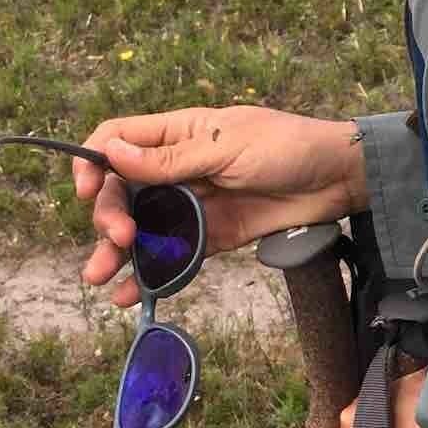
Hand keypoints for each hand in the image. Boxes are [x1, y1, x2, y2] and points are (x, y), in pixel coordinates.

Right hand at [74, 105, 366, 308]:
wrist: (340, 180)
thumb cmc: (288, 147)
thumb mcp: (227, 147)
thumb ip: (170, 159)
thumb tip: (111, 152)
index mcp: (179, 132)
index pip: (118, 139)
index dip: (94, 162)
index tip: (86, 191)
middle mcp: (179, 167)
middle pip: (123, 190)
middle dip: (109, 214)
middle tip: (119, 238)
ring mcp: (195, 203)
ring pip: (144, 227)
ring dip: (118, 251)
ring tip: (100, 278)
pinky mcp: (214, 235)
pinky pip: (174, 255)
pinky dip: (151, 275)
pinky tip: (129, 295)